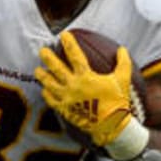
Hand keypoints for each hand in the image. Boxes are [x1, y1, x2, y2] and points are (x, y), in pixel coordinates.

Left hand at [35, 31, 136, 147]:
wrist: (111, 126)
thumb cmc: (117, 101)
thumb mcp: (123, 79)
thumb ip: (123, 62)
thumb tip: (122, 49)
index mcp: (86, 77)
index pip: (75, 56)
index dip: (69, 43)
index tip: (63, 34)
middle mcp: (73, 86)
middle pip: (56, 68)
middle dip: (48, 58)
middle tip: (42, 50)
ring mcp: (67, 98)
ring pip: (49, 84)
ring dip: (43, 76)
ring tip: (38, 70)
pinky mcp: (65, 110)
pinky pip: (51, 100)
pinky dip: (47, 94)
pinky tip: (44, 90)